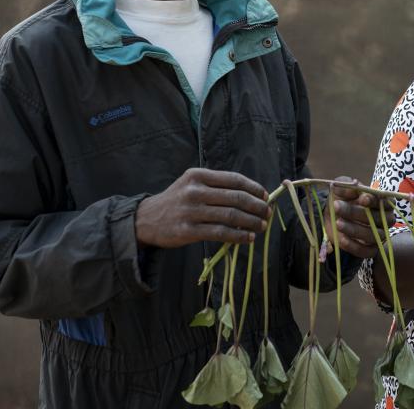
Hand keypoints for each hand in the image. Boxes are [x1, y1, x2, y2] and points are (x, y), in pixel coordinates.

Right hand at [135, 168, 268, 247]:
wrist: (145, 220)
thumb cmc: (175, 201)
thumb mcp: (191, 184)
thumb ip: (216, 186)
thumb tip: (251, 195)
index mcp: (198, 175)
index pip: (234, 179)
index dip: (254, 188)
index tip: (266, 196)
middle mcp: (195, 191)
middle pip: (236, 197)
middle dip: (257, 206)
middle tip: (268, 213)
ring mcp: (191, 211)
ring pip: (231, 216)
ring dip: (251, 222)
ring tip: (262, 226)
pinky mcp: (188, 231)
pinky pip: (220, 233)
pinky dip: (238, 236)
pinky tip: (248, 238)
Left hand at [329, 176, 393, 258]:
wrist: (330, 215)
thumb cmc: (341, 198)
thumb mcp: (340, 187)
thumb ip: (347, 185)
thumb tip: (355, 185)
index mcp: (383, 202)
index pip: (386, 202)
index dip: (375, 201)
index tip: (362, 199)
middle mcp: (385, 219)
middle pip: (379, 219)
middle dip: (358, 213)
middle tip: (337, 207)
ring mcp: (379, 235)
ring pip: (374, 235)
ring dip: (355, 229)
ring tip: (338, 223)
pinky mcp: (370, 249)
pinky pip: (367, 251)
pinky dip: (354, 246)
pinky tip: (341, 238)